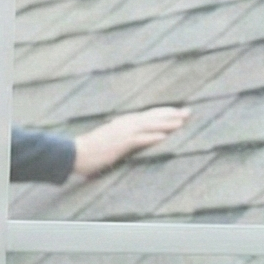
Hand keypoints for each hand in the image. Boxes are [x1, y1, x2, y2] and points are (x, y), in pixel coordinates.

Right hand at [69, 106, 189, 179]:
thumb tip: (136, 138)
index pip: (150, 114)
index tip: (179, 111)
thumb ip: (125, 137)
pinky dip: (152, 137)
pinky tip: (164, 137)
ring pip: (150, 125)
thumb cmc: (92, 149)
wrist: (74, 153)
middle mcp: (126, 124)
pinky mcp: (119, 144)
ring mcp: (123, 133)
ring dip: (167, 123)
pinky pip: (138, 140)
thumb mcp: (111, 139)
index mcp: (125, 122)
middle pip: (153, 117)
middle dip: (172, 114)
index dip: (165, 112)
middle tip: (189, 112)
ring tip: (182, 122)